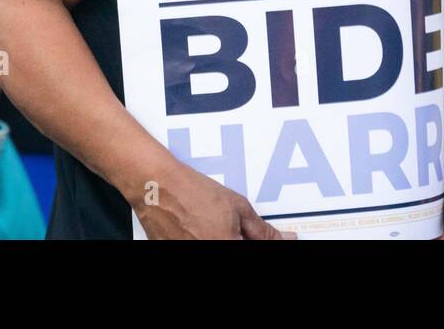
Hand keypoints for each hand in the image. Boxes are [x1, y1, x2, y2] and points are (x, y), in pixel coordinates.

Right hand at [133, 160, 293, 239]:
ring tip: (210, 225)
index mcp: (228, 246)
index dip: (265, 243)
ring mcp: (193, 256)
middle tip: (231, 226)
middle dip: (240, 238)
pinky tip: (200, 229)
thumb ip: (263, 231)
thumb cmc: (193, 192)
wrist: (158, 188)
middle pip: (235, 247)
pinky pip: (202, 248)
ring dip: (223, 237)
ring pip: (220, 247)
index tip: (266, 238)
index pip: (258, 250)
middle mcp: (210, 253)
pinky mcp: (177, 254)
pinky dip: (206, 238)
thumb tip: (285, 239)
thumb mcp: (238, 208)